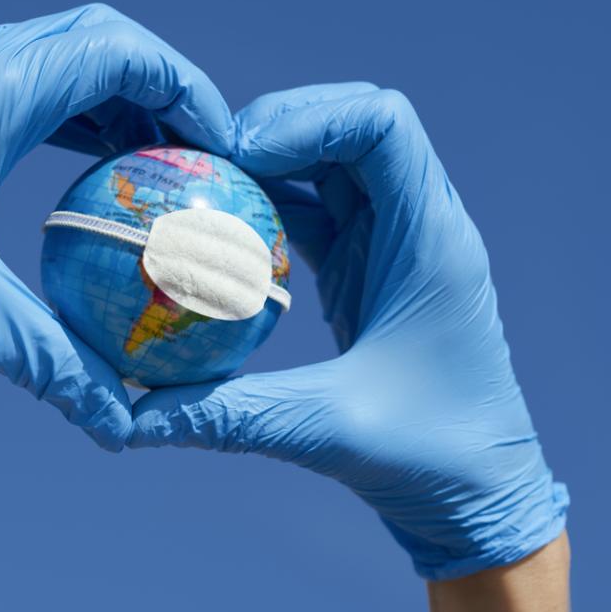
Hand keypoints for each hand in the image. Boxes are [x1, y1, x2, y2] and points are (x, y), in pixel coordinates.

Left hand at [0, 3, 231, 450]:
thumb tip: (123, 418)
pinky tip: (82, 167)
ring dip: (112, 96)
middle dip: (159, 84)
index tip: (221, 142)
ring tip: (153, 159)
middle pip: (95, 38)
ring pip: (54, 57)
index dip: (186, 86)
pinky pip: (17, 86)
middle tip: (197, 149)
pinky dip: (65, 114)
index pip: (117, 51)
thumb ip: (53, 360)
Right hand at [130, 84, 567, 577]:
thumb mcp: (328, 429)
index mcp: (431, 241)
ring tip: (201, 180)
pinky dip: (270, 205)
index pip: (383, 124)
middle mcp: (418, 225)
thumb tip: (130, 416)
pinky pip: (317, 209)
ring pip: (332, 162)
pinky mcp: (370, 268)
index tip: (241, 153)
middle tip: (208, 159)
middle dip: (278, 124)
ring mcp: (394, 243)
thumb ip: (228, 414)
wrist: (480, 496)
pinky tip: (218, 226)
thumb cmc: (432, 459)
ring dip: (269, 161)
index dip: (309, 115)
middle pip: (352, 125)